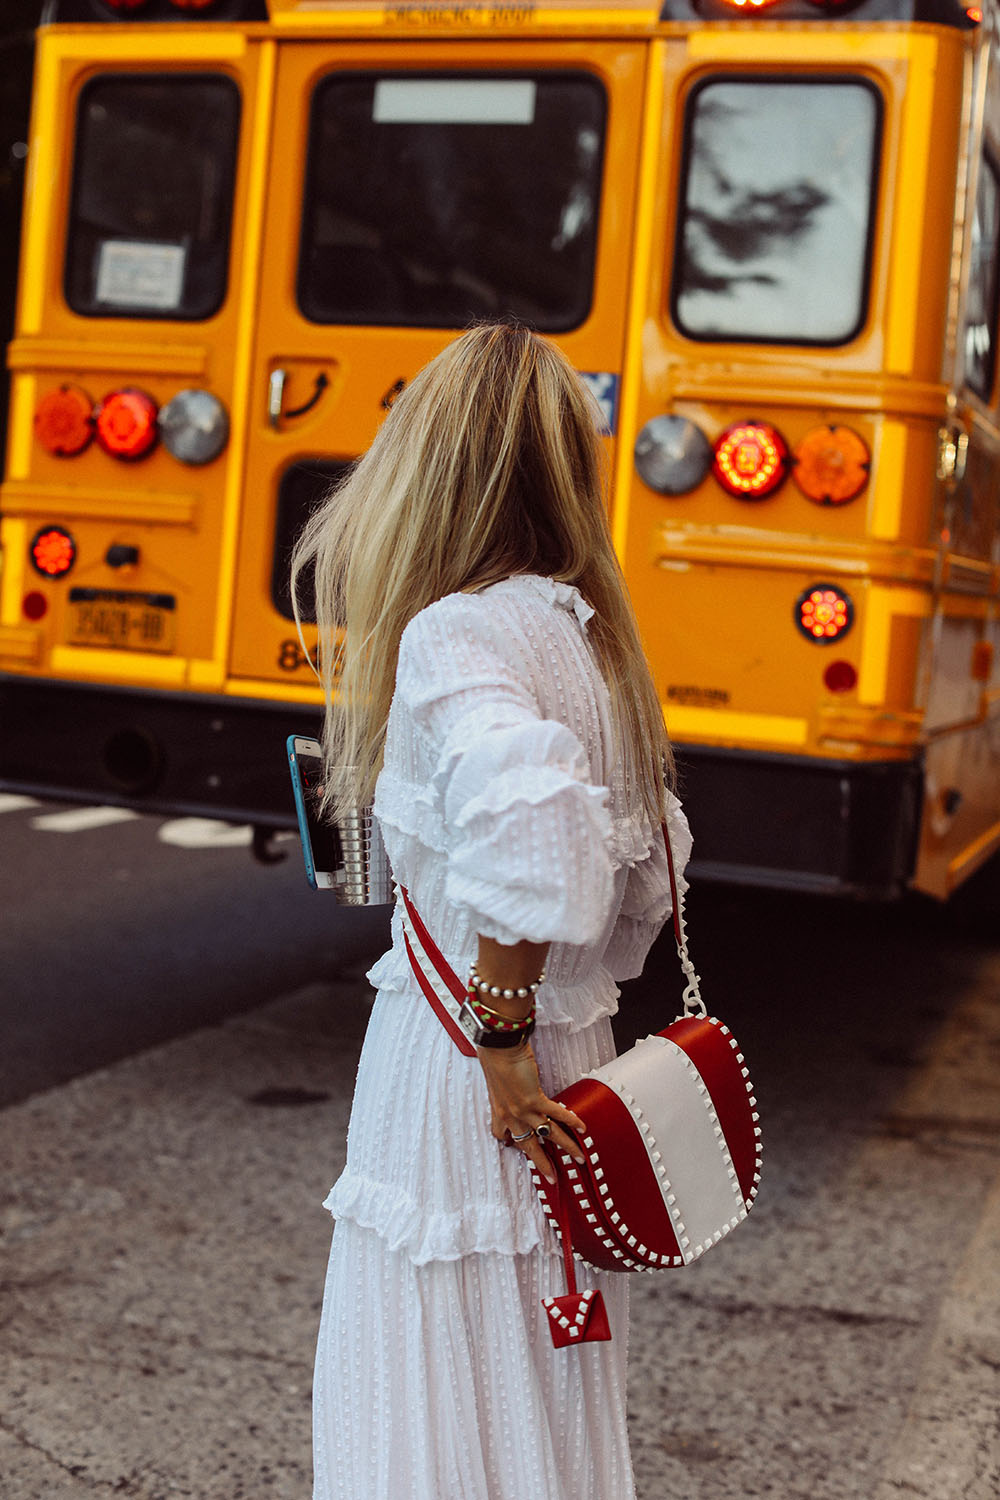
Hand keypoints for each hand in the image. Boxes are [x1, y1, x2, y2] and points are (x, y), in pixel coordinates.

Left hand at [477, 1039, 585, 1182]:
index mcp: (499, 1110)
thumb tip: (511, 1082)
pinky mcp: (535, 1100)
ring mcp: (523, 1110)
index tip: (516, 1148)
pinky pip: (557, 1115)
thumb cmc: (495, 1056)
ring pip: (549, 1135)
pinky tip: (582, 1127)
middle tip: (552, 1176)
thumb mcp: (495, 1077)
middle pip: (529, 1146)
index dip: (511, 1143)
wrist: (499, 1047)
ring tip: (580, 1157)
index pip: (504, 1135)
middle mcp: (510, 1115)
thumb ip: (504, 1087)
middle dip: (543, 1164)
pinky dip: (571, 1121)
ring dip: (567, 1147)